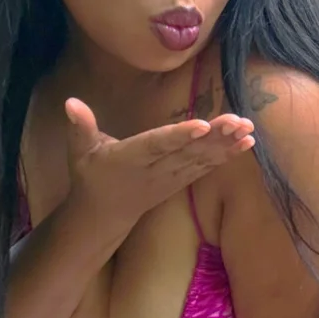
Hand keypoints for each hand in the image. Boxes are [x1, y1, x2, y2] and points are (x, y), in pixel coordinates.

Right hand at [64, 98, 253, 231]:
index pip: (159, 144)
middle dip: (215, 137)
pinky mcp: (180, 181)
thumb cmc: (90, 177)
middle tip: (239, 121)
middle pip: (188, 151)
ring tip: (248, 130)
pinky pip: (206, 167)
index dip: (180, 135)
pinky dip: (226, 156)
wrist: (102, 216)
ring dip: (226, 145)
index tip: (203, 125)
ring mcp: (170, 178)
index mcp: (131, 158)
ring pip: (201, 159)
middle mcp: (156, 169)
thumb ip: (80, 126)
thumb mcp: (79, 151)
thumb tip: (70, 101)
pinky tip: (246, 144)